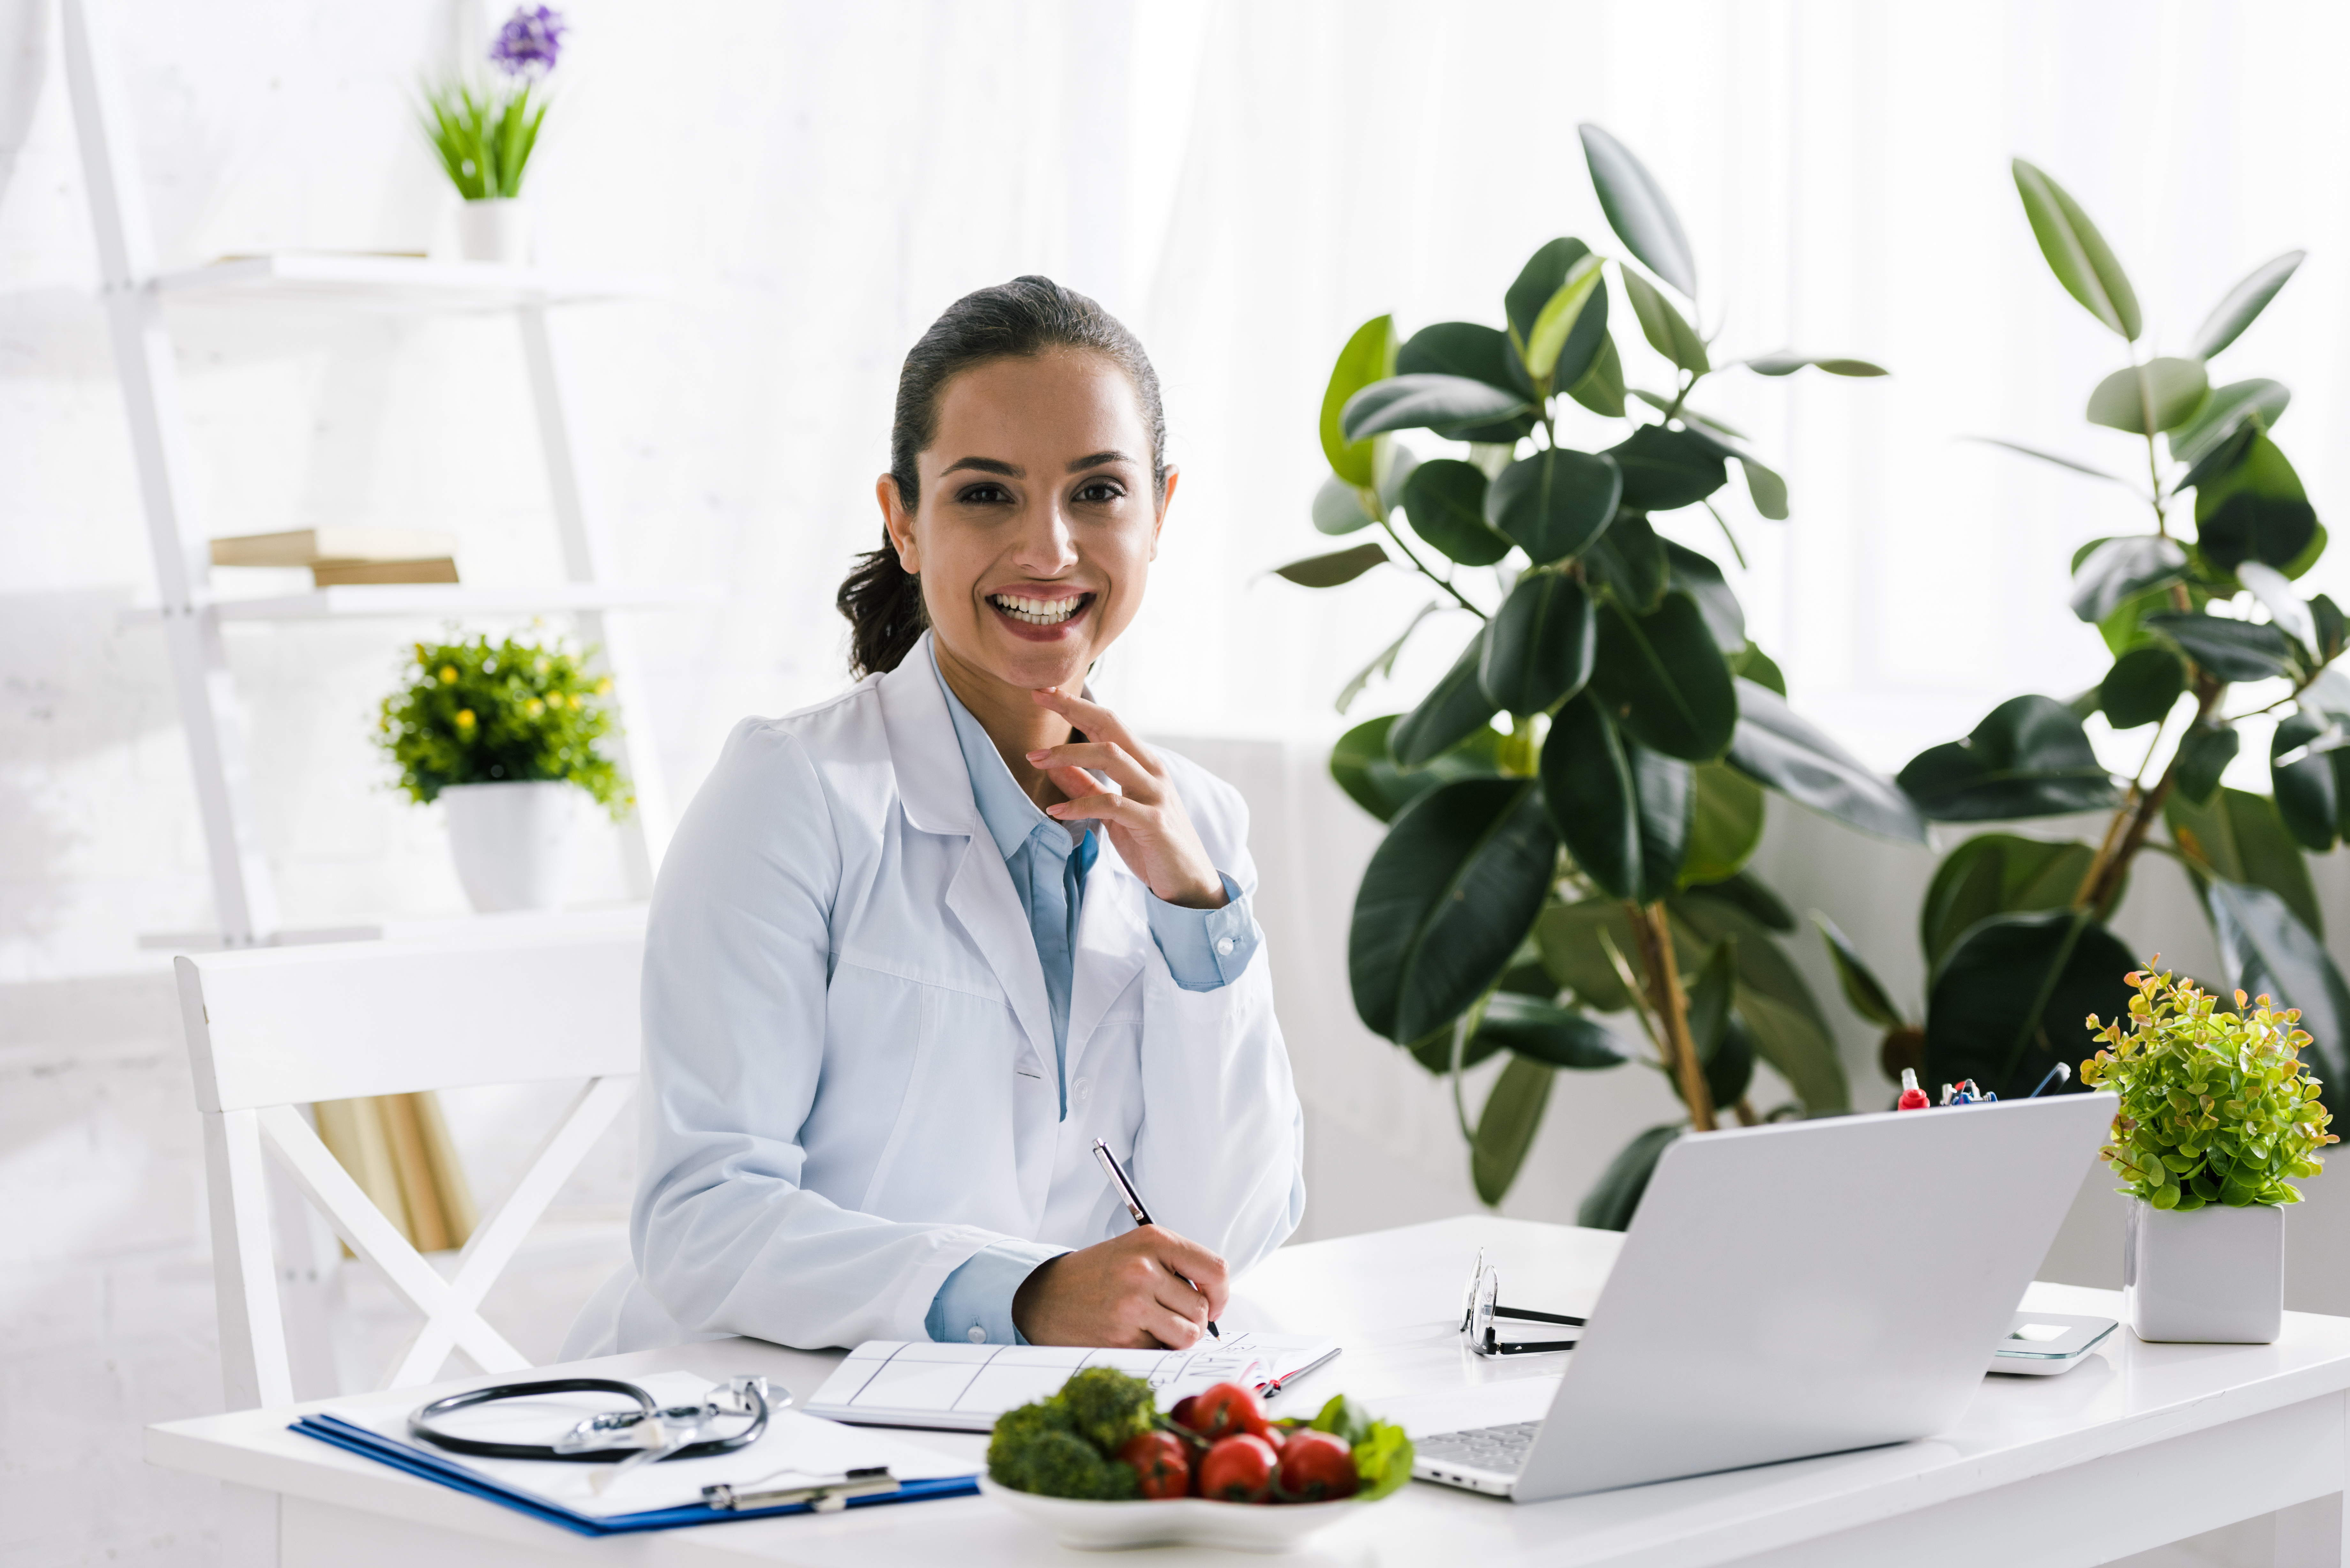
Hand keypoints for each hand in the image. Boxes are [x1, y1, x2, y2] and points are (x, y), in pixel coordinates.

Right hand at [1011, 1226, 1229, 1348]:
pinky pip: (1160, 1351)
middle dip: (1192, 1320)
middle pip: (1202, 1309)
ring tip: (1151, 1327)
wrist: (1043, 1296)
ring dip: (1176, 1338)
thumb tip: (1216, 1303)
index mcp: (1154, 1240)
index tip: (1211, 1305)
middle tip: (1167, 1316)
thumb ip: (1177, 1267)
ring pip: (1187, 1335)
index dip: (1220, 1294)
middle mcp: (1144, 1268)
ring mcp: (1132, 1303)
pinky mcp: (1121, 1335)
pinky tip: (1129, 1335)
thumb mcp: (1137, 1251)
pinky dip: (1152, 1349)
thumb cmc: (1097, 1275)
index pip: (1216, 1269)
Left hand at [1026, 689, 1226, 909]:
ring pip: (1111, 756)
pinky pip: (1111, 805)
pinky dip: (1079, 805)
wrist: (1189, 882)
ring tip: (1036, 759)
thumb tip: (1053, 765)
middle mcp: (1152, 772)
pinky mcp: (1153, 822)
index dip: (1076, 706)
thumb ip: (1086, 787)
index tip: (1044, 693)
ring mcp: (1155, 794)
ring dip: (1069, 754)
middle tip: (1038, 699)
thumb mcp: (1112, 812)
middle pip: (1110, 728)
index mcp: (1144, 765)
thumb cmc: (1151, 845)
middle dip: (1073, 709)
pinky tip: (1055, 810)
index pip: (1108, 723)